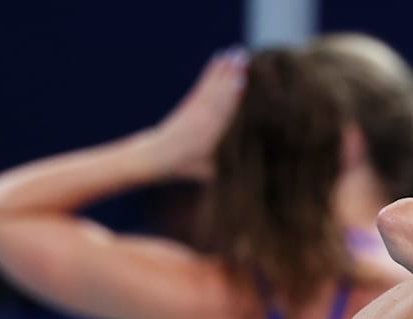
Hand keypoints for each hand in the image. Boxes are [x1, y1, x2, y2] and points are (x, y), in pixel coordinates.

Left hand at [148, 48, 247, 179]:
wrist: (156, 155)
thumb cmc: (187, 167)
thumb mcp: (210, 172)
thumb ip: (230, 166)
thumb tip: (256, 169)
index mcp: (209, 134)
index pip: (225, 111)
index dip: (233, 95)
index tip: (243, 80)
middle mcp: (203, 117)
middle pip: (221, 92)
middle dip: (232, 74)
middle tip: (244, 57)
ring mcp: (196, 108)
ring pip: (213, 85)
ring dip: (224, 68)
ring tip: (235, 52)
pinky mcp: (191, 102)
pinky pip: (204, 84)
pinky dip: (212, 71)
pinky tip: (218, 59)